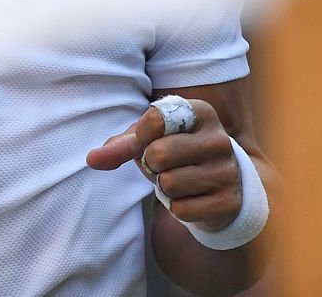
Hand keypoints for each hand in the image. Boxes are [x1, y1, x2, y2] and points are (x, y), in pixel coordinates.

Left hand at [85, 98, 241, 231]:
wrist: (218, 180)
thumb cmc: (175, 150)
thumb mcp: (148, 139)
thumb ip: (120, 145)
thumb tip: (92, 160)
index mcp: (200, 112)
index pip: (154, 120)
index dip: (141, 136)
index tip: (152, 139)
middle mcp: (220, 139)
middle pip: (158, 154)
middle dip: (151, 164)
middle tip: (164, 165)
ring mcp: (228, 172)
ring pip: (169, 184)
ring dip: (164, 187)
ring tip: (179, 179)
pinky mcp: (229, 202)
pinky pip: (181, 210)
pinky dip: (176, 207)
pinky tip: (191, 197)